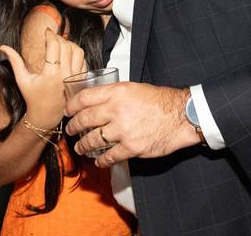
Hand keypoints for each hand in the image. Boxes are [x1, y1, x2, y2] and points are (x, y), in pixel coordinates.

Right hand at [0, 28, 86, 127]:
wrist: (47, 115)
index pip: (54, 45)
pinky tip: (68, 54)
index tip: (46, 31)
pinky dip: (76, 53)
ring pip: (77, 51)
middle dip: (59, 38)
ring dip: (70, 44)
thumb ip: (14, 61)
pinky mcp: (81, 79)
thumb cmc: (33, 97)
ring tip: (60, 43)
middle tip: (52, 37)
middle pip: (66, 46)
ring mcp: (75, 77)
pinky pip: (83, 60)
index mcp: (51, 73)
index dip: (50, 35)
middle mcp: (65, 74)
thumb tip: (1, 46)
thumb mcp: (22, 80)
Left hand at [65, 83, 199, 166]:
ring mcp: (123, 130)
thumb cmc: (161, 101)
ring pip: (92, 140)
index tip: (68, 111)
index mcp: (118, 92)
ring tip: (81, 147)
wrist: (182, 116)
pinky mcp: (131, 147)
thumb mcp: (135, 88)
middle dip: (74, 127)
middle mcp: (117, 110)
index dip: (71, 105)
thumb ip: (115, 94)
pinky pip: (109, 157)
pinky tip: (99, 161)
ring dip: (83, 145)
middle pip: (84, 120)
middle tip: (71, 130)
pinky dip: (101, 161)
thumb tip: (97, 101)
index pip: (84, 98)